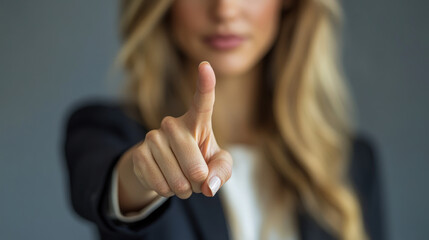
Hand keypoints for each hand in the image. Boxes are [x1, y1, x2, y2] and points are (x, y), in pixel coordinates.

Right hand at [130, 61, 231, 199]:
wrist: (166, 172)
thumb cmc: (199, 162)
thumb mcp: (218, 165)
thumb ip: (222, 172)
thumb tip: (208, 184)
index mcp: (197, 121)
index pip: (202, 101)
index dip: (205, 84)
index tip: (206, 65)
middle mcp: (173, 124)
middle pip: (193, 158)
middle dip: (199, 177)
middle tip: (198, 179)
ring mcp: (153, 137)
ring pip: (175, 174)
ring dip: (183, 188)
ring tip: (183, 182)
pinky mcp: (139, 153)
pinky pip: (158, 182)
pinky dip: (167, 191)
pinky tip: (167, 184)